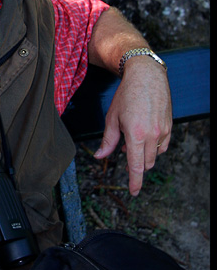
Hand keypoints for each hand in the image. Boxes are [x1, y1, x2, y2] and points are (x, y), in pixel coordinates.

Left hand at [94, 56, 171, 195]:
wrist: (146, 77)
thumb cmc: (126, 95)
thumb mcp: (112, 118)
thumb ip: (108, 140)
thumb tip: (100, 156)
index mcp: (135, 135)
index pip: (136, 166)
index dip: (135, 182)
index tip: (134, 192)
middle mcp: (151, 135)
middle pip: (146, 163)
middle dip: (137, 165)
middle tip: (126, 153)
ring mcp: (162, 131)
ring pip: (155, 155)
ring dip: (145, 155)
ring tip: (133, 139)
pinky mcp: (169, 126)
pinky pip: (163, 145)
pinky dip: (154, 146)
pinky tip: (145, 136)